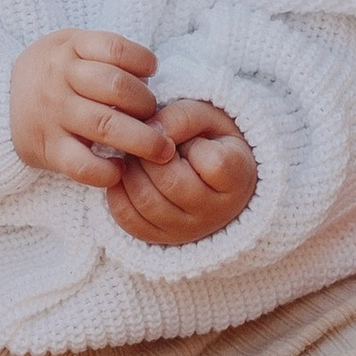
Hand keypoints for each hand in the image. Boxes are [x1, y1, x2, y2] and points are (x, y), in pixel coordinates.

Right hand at [11, 31, 174, 184]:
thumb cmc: (51, 73)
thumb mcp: (69, 46)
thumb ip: (105, 54)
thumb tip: (149, 78)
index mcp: (70, 48)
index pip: (115, 49)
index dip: (143, 61)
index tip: (151, 73)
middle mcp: (60, 78)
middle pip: (116, 88)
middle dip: (148, 104)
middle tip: (158, 118)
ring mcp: (53, 114)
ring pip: (106, 126)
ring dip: (142, 140)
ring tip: (159, 149)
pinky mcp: (47, 148)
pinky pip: (81, 165)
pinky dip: (106, 171)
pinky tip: (120, 169)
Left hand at [104, 98, 257, 251]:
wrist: (212, 176)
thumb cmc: (211, 140)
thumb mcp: (208, 117)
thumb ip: (183, 118)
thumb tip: (149, 130)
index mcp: (237, 180)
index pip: (212, 163)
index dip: (192, 143)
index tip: (191, 139)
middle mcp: (215, 213)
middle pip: (171, 183)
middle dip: (150, 154)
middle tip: (147, 140)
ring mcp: (188, 230)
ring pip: (146, 202)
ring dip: (131, 170)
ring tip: (137, 155)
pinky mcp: (161, 238)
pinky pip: (128, 219)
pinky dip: (118, 192)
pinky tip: (127, 174)